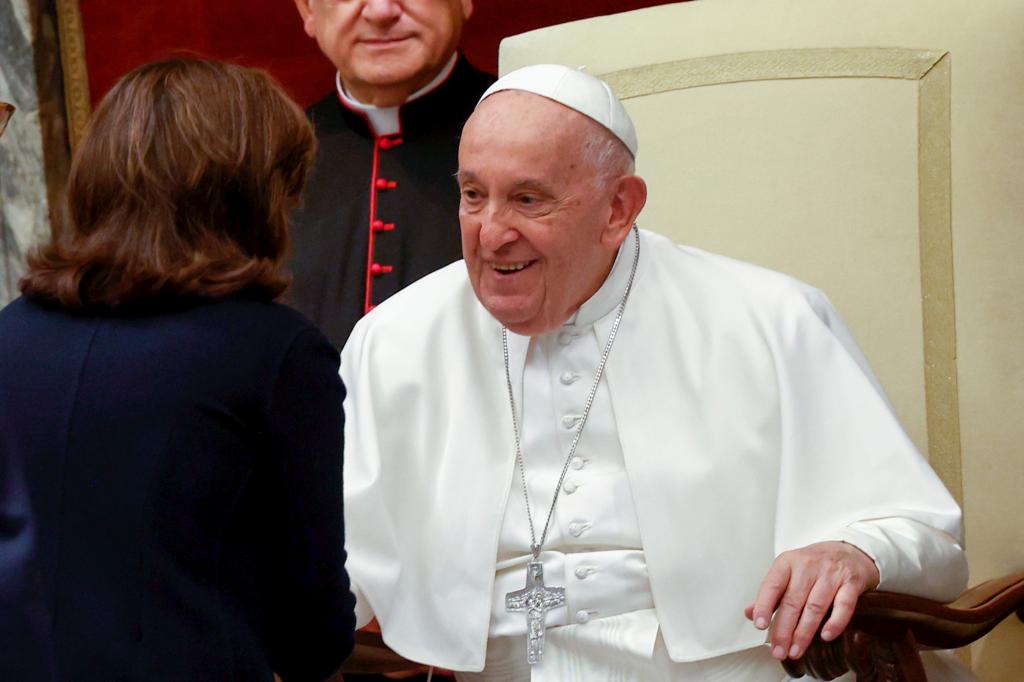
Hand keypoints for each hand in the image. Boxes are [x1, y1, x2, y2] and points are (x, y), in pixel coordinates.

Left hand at [744, 541, 879, 660]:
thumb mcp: (789, 572)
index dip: (765, 606)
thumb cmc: (815, 565)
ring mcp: (831, 574)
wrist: (850, 551)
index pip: (772, 585)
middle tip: (778, 650)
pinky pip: (844, 605)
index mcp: (787, 562)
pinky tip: (826, 636)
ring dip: (804, 632)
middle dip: (784, 630)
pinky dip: (835, 622)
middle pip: (793, 601)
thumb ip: (771, 594)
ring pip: (815, 606)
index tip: (760, 625)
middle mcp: (808, 566)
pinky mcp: (851, 583)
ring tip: (795, 650)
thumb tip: (750, 613)